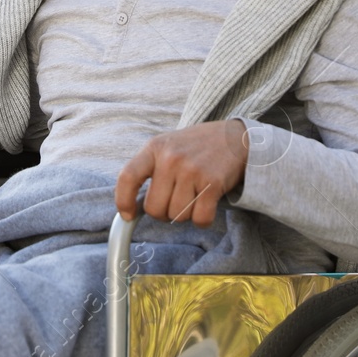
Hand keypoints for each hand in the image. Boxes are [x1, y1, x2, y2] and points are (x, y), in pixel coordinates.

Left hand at [114, 121, 249, 227]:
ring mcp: (192, 170)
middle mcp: (171, 158)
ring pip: (177, 216)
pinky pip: (200, 218)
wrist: (234, 137)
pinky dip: (202, 219)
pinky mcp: (213, 183)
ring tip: (193, 196)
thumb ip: (149, 170)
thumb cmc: (196, 146)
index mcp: (155, 148)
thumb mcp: (167, 147)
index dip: (123, 200)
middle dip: (163, 212)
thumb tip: (132, 207)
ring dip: (185, 214)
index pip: (128, 177)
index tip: (128, 215)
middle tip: (175, 200)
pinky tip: (206, 205)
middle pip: (154, 208)